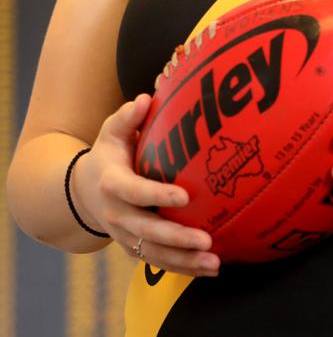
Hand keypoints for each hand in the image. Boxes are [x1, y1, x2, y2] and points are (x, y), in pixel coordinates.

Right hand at [72, 94, 220, 277]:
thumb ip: (127, 116)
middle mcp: (117, 214)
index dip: (158, 194)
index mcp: (113, 183)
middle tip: (206, 239)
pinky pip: (157, 262)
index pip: (136, 192)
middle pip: (148, 231)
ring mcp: (124, 235)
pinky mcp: (134, 248)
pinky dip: (182, 268)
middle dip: (177, 238)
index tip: (185, 196)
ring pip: (154, 253)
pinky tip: (209, 268)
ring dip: (184, 261)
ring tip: (214, 262)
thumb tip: (145, 99)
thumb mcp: (111, 131)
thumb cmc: (109, 154)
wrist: (83, 190)